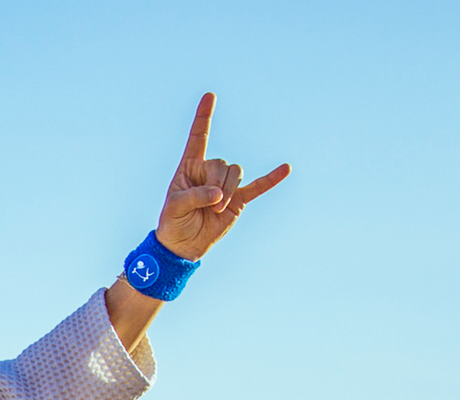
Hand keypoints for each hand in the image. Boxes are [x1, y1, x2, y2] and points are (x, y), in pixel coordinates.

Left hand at [154, 93, 289, 260]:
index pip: (199, 137)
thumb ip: (195, 197)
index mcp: (190, 166)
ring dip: (228, 190)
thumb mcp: (175, 207)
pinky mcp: (239, 200)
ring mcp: (225, 185)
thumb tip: (218, 195)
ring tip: (217, 210)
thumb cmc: (173, 222)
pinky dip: (271, 179)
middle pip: (221, 163)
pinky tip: (286, 168)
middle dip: (216, 183)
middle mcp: (209, 171)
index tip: (210, 95)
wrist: (184, 245)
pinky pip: (258, 187)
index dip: (204, 116)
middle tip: (210, 204)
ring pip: (236, 173)